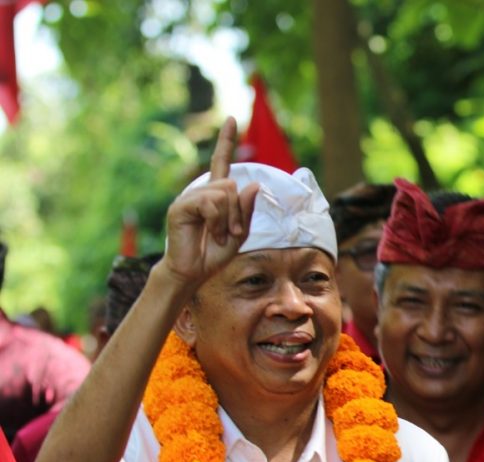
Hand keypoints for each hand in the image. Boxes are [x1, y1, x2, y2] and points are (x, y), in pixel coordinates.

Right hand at [162, 117, 259, 288]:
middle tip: (230, 233)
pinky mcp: (180, 207)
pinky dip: (216, 221)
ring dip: (228, 219)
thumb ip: (247, 210)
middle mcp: (202, 191)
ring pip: (223, 194)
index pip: (221, 161)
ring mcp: (190, 198)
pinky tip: (208, 233)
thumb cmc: (214, 253)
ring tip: (218, 235)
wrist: (193, 271)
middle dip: (238, 213)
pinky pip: (210, 204)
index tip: (232, 118)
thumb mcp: (240, 232)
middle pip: (232, 186)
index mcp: (216, 195)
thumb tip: (253, 184)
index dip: (226, 140)